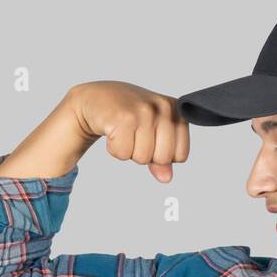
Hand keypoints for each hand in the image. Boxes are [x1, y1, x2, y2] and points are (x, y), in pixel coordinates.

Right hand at [70, 81, 189, 182]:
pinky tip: (113, 131)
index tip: (150, 138)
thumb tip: (166, 178)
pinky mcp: (123, 117)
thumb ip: (163, 156)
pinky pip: (123, 153)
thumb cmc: (127, 114)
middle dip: (146, 155)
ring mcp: (143, 111)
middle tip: (134, 135)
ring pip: (142, 158)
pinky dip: (114, 149)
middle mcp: (163, 108)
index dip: (163, 155)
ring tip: (123, 131)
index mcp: (176, 111)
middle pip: (163, 158)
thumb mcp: (152, 132)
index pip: (181, 155)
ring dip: (129, 151)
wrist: (96, 98)